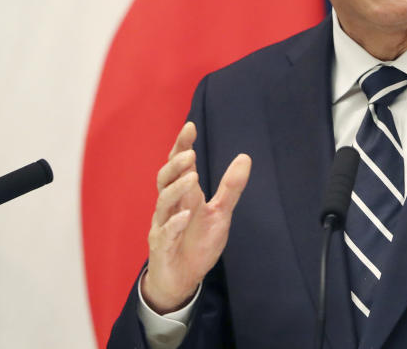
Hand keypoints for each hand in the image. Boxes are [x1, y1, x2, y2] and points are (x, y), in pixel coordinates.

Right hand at [141, 122, 251, 313]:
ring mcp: (162, 225)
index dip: (182, 146)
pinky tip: (185, 216)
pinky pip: (164, 233)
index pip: (179, 166)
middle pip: (164, 178)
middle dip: (175, 165)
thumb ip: (231, 187)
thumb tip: (245, 157)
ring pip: (162, 202)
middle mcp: (169, 206)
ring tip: (193, 177)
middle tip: (191, 154)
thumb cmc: (197, 242)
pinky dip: (174, 224)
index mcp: (183, 195)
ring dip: (176, 189)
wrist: (183, 279)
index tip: (190, 127)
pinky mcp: (161, 247)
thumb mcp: (220, 213)